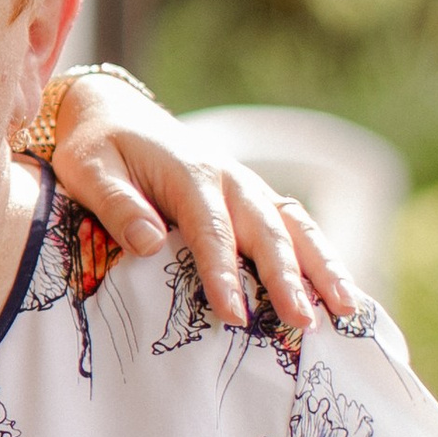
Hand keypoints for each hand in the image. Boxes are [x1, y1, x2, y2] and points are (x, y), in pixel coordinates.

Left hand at [47, 76, 358, 335]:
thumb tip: (149, 243)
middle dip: (289, 278)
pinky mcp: (253, 199)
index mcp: (191, 173)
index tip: (235, 315)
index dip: (224, 274)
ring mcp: (247, 188)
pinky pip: (294, 227)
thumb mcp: (89, 171)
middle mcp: (230, 179)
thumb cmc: (98, 148)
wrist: (116, 113)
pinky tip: (339, 291)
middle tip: (304, 323)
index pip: (212, 231)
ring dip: (322, 267)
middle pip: (267, 231)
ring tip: (348, 308)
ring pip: (294, 227)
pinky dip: (320, 257)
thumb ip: (118, 206)